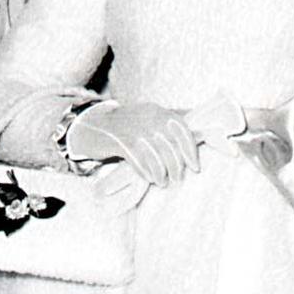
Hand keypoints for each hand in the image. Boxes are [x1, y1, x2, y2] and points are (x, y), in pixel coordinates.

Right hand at [64, 99, 200, 184]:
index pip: (183, 131)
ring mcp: (134, 129)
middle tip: (177, 179)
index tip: (195, 168)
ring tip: (162, 182)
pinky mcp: (120, 142)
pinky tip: (149, 178)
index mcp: (159, 112)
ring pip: (156, 156)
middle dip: (176, 167)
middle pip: (170, 147)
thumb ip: (171, 124)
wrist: (92, 125)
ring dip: (161, 173)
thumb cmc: (127, 126)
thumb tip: (201, 132)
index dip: (191, 152)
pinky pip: (139, 161)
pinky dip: (146, 172)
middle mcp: (148, 118)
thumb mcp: (149, 117)